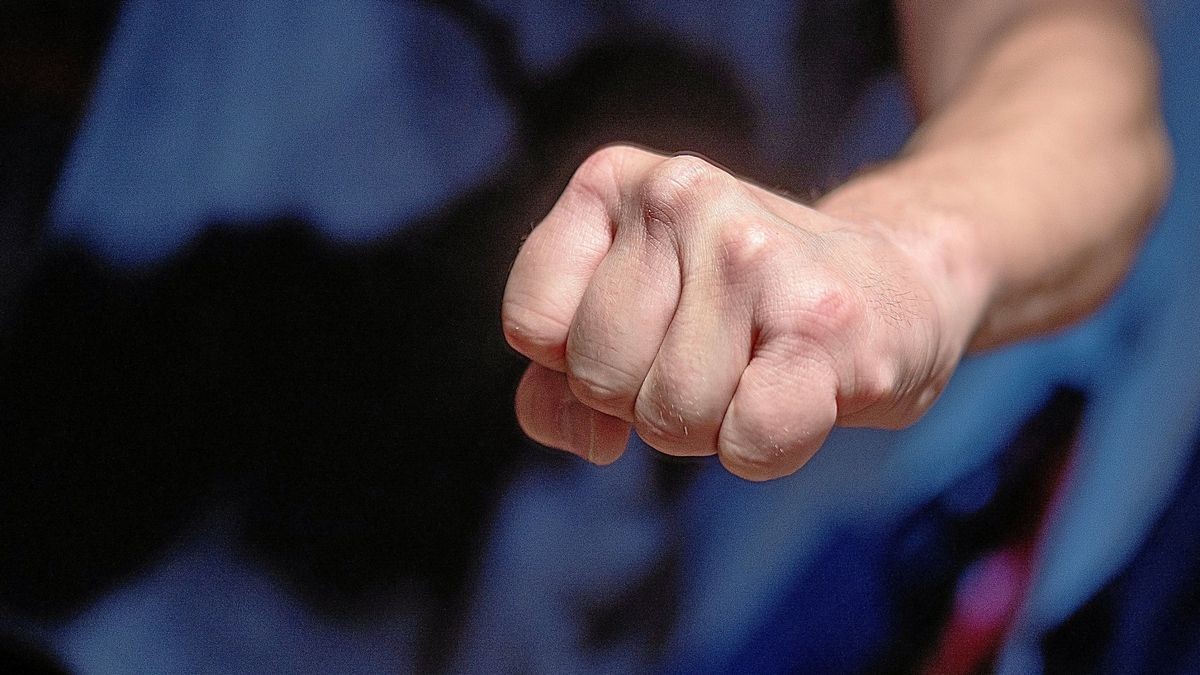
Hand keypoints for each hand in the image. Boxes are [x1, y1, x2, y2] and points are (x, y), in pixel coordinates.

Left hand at [502, 145, 973, 479]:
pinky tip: (805, 394)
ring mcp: (753, 251)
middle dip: (647, 401)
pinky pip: (749, 440)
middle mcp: (681, 193)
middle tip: (715, 358)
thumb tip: (588, 437)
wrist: (897, 286)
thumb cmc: (742, 313)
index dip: (578, 368)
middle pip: (598, 377)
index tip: (645, 340)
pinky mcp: (824, 321)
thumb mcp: (631, 316)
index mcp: (617, 181)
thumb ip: (559, 380)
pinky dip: (769, 449)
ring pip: (669, 415)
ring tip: (761, 367)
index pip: (532, 325)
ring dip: (712, 427)